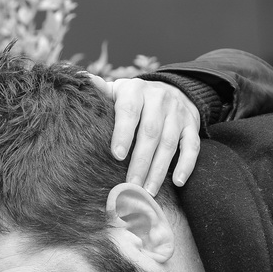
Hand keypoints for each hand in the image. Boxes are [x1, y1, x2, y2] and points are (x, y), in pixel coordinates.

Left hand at [86, 74, 200, 193]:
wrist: (173, 90)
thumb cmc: (135, 99)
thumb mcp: (118, 90)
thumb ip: (100, 90)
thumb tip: (80, 80)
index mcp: (136, 91)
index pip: (130, 112)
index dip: (124, 133)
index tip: (117, 155)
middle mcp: (159, 99)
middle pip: (150, 133)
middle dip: (141, 161)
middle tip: (131, 185)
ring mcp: (178, 113)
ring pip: (170, 143)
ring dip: (159, 169)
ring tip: (148, 191)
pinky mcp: (192, 125)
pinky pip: (192, 146)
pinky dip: (186, 164)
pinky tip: (177, 182)